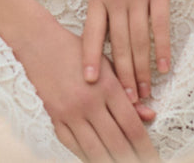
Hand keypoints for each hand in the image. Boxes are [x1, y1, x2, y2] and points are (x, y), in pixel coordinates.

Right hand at [18, 19, 156, 162]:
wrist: (40, 43)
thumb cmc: (77, 51)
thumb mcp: (107, 64)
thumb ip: (128, 90)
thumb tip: (150, 115)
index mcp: (107, 87)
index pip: (131, 126)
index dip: (145, 146)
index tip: (154, 158)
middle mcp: (89, 103)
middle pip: (116, 142)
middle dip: (133, 159)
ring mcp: (70, 113)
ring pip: (95, 150)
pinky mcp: (55, 118)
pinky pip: (73, 146)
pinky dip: (87, 157)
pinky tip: (97, 161)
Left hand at [82, 0, 177, 102]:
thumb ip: (100, 3)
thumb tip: (95, 36)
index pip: (90, 33)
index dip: (90, 59)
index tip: (90, 84)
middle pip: (118, 44)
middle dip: (123, 76)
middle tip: (128, 102)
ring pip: (138, 40)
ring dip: (142, 70)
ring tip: (146, 93)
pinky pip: (160, 26)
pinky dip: (162, 49)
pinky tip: (165, 67)